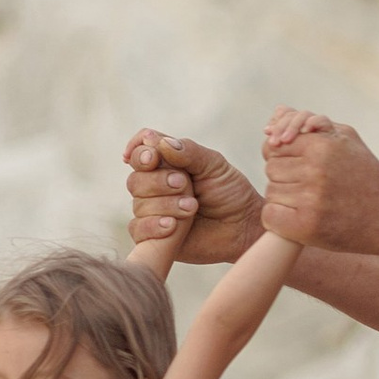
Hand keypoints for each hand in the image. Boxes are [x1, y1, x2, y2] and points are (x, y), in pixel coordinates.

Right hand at [124, 129, 262, 266]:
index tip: (152, 158)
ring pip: (138, 204)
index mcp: (166, 163)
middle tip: (185, 184)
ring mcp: (152, 211)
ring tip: (192, 208)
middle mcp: (154, 186)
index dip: (140, 153)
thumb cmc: (230, 193)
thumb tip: (157, 142)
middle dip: (159, 181)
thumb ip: (188, 151)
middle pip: (135, 178)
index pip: (140, 152)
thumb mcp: (214, 165)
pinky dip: (153, 225)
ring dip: (166, 204)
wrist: (243, 227)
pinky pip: (138, 229)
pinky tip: (172, 226)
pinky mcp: (153, 236)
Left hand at [260, 111, 378, 253]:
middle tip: (308, 184)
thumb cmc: (364, 174)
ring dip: (284, 196)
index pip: (275, 145)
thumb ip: (311, 122)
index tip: (299, 164)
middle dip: (285, 175)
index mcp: (322, 147)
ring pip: (271, 192)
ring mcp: (310, 201)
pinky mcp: (306, 227)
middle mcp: (314, 172)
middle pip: (271, 168)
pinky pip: (270, 216)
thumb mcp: (346, 138)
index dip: (284, 155)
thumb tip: (277, 112)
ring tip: (308, 200)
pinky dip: (278, 218)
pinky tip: (297, 216)